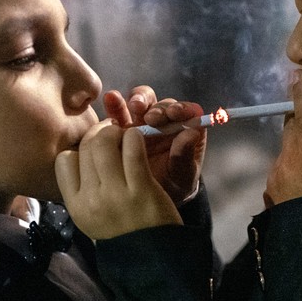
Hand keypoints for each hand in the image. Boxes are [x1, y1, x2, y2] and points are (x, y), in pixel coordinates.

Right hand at [56, 119, 180, 239]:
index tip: (94, 149)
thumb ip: (82, 189)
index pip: (64, 161)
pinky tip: (138, 140)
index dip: (79, 149)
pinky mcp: (141, 189)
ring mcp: (116, 194)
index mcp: (76, 206)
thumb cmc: (122, 233)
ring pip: (105, 143)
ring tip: (125, 135)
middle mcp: (91, 199)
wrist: (152, 258)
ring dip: (116, 132)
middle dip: (99, 133)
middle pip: (86, 147)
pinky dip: (135, 138)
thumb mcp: (91, 217)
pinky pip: (132, 150)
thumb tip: (81, 153)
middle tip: (112, 133)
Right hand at [104, 86, 206, 203]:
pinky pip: (118, 113)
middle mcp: (164, 122)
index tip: (174, 114)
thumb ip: (186, 154)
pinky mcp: (123, 129)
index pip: (186, 111)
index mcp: (184, 129)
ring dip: (137, 100)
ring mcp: (142, 124)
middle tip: (151, 117)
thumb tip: (191, 134)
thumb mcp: (183, 173)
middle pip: (161, 104)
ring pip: (140, 103)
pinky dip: (114, 104)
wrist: (153, 200)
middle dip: (157, 107)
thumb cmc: (174, 183)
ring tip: (134, 105)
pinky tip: (110, 99)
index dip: (181, 108)